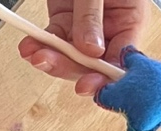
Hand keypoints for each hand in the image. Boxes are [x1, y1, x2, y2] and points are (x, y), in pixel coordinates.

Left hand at [18, 0, 149, 95]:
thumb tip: (90, 50)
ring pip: (70, 58)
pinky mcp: (66, 22)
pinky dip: (40, 46)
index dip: (106, 78)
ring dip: (50, 59)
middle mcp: (110, 29)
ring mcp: (87, 28)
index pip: (122, 61)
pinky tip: (29, 47)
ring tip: (34, 53)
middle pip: (92, 64)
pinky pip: (54, 42)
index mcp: (131, 20)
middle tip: (49, 61)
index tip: (87, 85)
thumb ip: (93, 14)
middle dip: (69, 67)